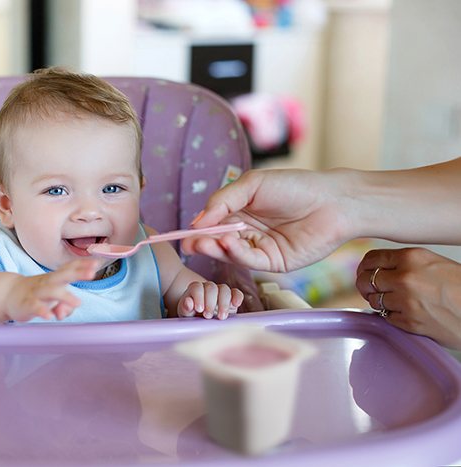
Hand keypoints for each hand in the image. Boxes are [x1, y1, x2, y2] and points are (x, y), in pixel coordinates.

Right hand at [5, 258, 98, 321]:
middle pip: (63, 275)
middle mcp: (47, 282)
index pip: (70, 268)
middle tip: (92, 273)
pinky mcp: (27, 304)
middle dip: (78, 273)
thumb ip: (66, 307)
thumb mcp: (54, 300)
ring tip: (78, 303)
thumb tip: (63, 313)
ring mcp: (36, 292)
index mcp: (56, 278)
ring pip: (50, 291)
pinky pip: (35, 306)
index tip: (97, 262)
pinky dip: (42, 310)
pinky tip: (50, 315)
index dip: (83, 264)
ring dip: (64, 296)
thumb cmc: (38, 295)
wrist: (10, 295)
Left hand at [177, 281, 243, 319]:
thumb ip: (185, 308)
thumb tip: (188, 302)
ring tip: (221, 317)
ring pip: (224, 289)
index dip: (198, 297)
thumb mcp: (185, 314)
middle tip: (208, 316)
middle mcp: (208, 287)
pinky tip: (236, 304)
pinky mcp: (231, 297)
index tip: (199, 309)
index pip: (197, 287)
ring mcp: (220, 291)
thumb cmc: (192, 316)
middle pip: (211, 287)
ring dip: (223, 303)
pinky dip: (237, 297)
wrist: (203, 320)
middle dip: (210, 302)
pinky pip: (236, 293)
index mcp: (195, 289)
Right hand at [182, 169, 351, 271]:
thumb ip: (223, 200)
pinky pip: (249, 260)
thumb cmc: (295, 186)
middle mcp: (247, 231)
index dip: (198, 229)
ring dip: (216, 248)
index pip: (212, 223)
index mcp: (240, 211)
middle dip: (203, 242)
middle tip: (190, 244)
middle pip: (217, 240)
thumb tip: (197, 220)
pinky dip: (236, 253)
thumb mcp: (252, 184)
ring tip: (206, 242)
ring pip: (230, 252)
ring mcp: (259, 248)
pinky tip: (229, 243)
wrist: (333, 202)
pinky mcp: (272, 262)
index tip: (183, 234)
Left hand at [356, 248, 460, 348]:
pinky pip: (386, 317)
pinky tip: (406, 313)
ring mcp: (405, 301)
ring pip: (374, 300)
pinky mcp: (408, 322)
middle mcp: (405, 277)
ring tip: (395, 302)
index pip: (372, 259)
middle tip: (371, 290)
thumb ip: (406, 264)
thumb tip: (378, 269)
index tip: (364, 272)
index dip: (364, 267)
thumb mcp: (434, 264)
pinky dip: (391, 316)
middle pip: (366, 280)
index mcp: (412, 258)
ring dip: (379, 302)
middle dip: (366, 286)